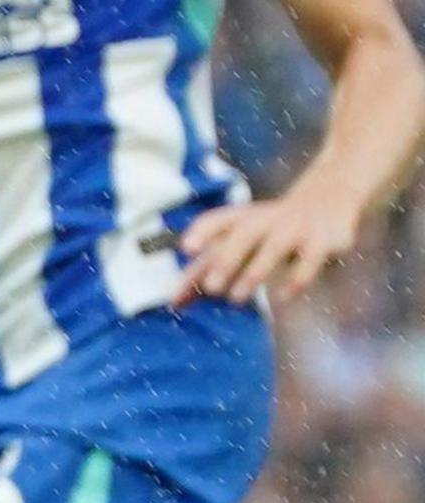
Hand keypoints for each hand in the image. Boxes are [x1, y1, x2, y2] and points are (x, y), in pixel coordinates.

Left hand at [175, 185, 363, 305]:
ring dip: (253, 273)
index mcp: (241, 218)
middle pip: (242, 235)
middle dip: (226, 260)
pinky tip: (282, 297)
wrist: (328, 198)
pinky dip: (296, 279)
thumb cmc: (268, 229)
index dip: (201, 232)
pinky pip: (309, 260)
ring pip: (272, 249)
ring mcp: (295, 228)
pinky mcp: (322, 240)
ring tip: (236, 298)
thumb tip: (174, 303)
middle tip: (211, 288)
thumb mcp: (239, 241)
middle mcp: (265, 220)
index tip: (186, 248)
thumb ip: (207, 269)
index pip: (217, 220)